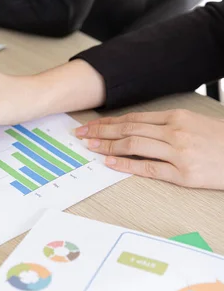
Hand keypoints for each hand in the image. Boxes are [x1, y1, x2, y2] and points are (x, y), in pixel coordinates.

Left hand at [75, 109, 223, 189]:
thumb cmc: (219, 140)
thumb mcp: (193, 123)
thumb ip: (166, 125)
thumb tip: (135, 128)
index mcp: (176, 117)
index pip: (133, 118)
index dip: (109, 122)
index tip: (91, 124)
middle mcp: (174, 132)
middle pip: (129, 129)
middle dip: (101, 132)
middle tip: (81, 134)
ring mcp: (179, 152)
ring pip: (134, 145)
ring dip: (108, 146)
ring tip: (90, 147)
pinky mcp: (184, 174)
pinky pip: (149, 168)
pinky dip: (126, 165)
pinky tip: (110, 164)